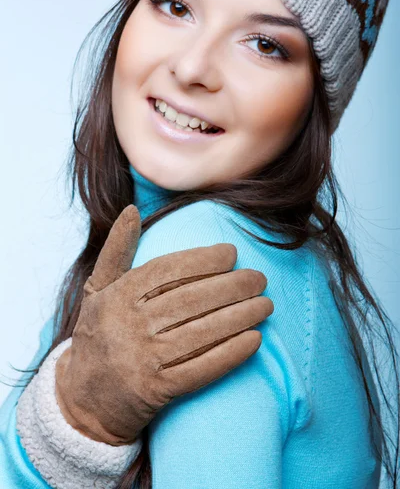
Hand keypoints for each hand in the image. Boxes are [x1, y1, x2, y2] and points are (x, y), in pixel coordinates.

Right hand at [55, 205, 272, 444]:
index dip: (203, 260)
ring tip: (265, 304)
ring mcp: (144, 360)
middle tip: (259, 278)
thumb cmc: (98, 334)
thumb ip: (116, 249)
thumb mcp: (97, 289)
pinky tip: (255, 339)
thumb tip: (131, 209)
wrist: (83, 399)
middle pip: (190, 299)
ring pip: (201, 332)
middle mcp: (131, 325)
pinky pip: (201, 369)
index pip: (167, 271)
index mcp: (118, 296)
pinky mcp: (157, 390)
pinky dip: (231, 353)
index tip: (231, 253)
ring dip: (240, 317)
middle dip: (231, 286)